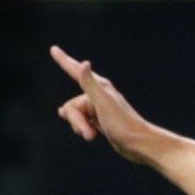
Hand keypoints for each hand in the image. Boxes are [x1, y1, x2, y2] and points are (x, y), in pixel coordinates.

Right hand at [49, 45, 154, 163]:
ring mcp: (98, 109)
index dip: (64, 60)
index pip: (76, 71)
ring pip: (75, 116)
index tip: (53, 49)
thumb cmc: (123, 124)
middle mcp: (98, 95)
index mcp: (99, 87)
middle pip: (71, 106)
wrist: (140, 145)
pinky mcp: (101, 121)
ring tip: (92, 136)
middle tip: (90, 135)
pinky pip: (82, 122)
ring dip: (80, 127)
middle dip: (76, 121)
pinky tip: (91, 133)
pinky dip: (82, 129)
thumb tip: (84, 63)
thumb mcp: (103, 103)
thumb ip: (90, 84)